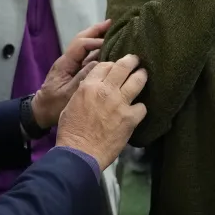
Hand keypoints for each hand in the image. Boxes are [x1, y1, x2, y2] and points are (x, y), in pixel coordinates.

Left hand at [31, 19, 109, 128]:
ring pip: (84, 45)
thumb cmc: (53, 105)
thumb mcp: (68, 94)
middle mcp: (68, 59)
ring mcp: (71, 64)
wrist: (41, 112)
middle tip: (111, 23)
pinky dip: (98, 49)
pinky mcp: (75, 70)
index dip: (96, 41)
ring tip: (112, 31)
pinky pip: (87, 55)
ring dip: (97, 37)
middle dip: (96, 30)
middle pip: (82, 39)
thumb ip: (83, 78)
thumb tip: (99, 62)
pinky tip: (108, 48)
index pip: (81, 45)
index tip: (110, 42)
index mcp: (65, 63)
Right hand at [56, 55, 147, 170]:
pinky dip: (140, 108)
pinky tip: (137, 111)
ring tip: (143, 75)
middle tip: (136, 60)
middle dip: (132, 61)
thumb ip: (84, 91)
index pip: (105, 65)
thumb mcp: (71, 104)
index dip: (112, 64)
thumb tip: (92, 86)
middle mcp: (106, 91)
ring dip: (141, 76)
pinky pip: (142, 107)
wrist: (79, 153)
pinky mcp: (130, 119)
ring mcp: (120, 104)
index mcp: (89, 86)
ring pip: (138, 81)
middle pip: (124, 66)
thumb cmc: (71, 131)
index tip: (116, 67)